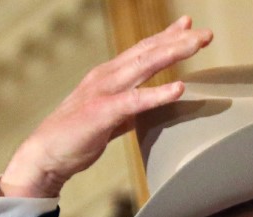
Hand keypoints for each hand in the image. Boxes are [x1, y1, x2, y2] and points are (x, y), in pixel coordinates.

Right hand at [0, 15, 211, 198]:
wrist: (46, 155)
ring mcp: (104, 91)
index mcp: (109, 75)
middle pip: (148, 51)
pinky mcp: (102, 112)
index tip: (189, 26)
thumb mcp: (110, 117)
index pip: (142, 50)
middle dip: (178, 40)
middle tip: (206, 34)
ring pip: (143, 66)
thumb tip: (150, 107)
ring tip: (196, 45)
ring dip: (172, 53)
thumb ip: (130, 108)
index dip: (166, 37)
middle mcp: (107, 76)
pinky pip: (135, 100)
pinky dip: (158, 93)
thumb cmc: (77, 136)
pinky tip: (178, 87)